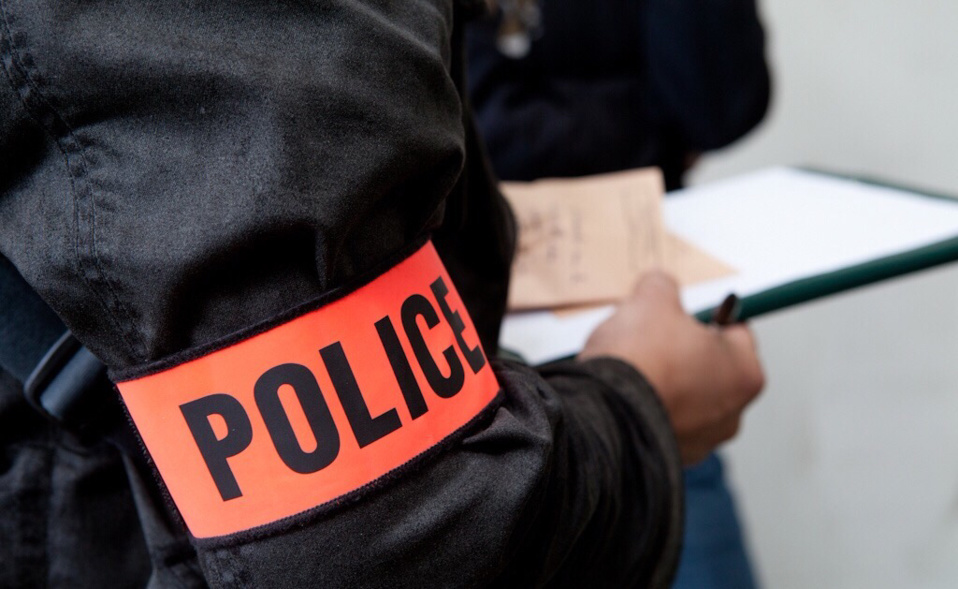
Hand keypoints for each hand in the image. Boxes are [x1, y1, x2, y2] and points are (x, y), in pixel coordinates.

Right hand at [579, 271, 764, 464]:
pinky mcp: (667, 458)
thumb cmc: (640, 361)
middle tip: (650, 336)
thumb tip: (659, 287)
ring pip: (684, 397)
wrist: (602, 416)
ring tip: (630, 367)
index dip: (706, 315)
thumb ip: (663, 286)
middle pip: (709, 367)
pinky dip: (645, 408)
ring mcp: (699, 441)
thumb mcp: (652, 299)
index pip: (735, 330)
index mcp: (745, 372)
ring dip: (663, 381)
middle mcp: (731, 414)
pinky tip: (622, 394)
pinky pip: (660, 421)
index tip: (682, 312)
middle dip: (682, 351)